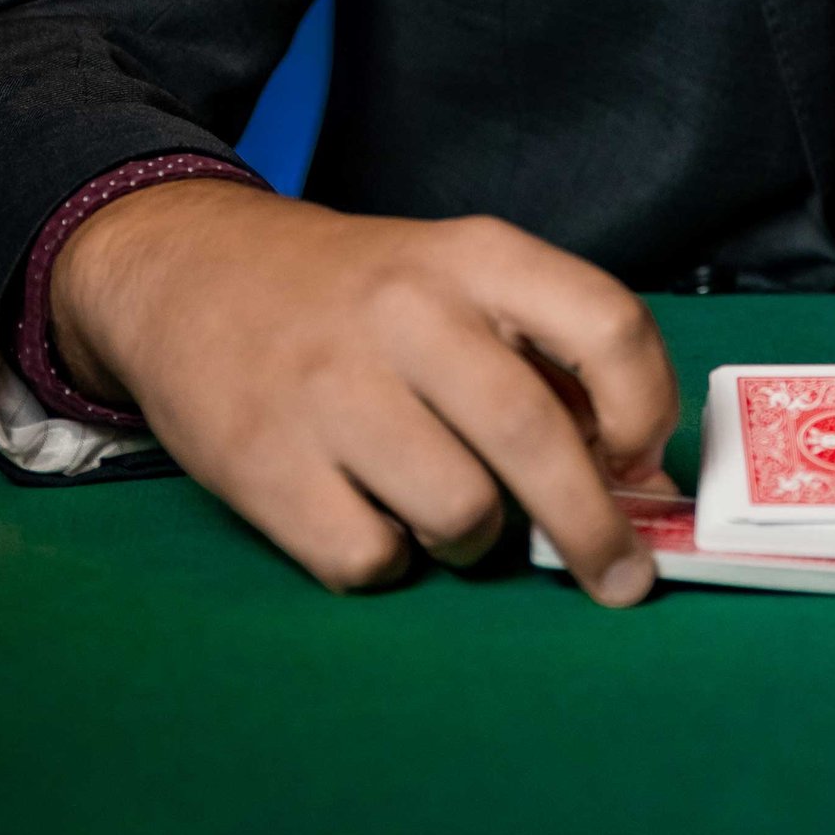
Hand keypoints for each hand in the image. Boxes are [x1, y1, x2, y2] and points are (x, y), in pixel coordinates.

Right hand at [48, 184, 678, 603]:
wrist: (191, 273)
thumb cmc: (356, 298)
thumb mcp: (457, 284)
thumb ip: (549, 363)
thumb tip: (642, 482)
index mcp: (474, 257)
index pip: (606, 323)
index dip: (643, 407)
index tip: (639, 460)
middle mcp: (408, 311)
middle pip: (535, 439)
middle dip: (593, 528)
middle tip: (619, 577)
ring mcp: (330, 388)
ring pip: (461, 513)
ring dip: (473, 537)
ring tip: (446, 507)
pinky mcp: (264, 463)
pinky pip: (371, 559)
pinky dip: (386, 558)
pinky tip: (368, 513)